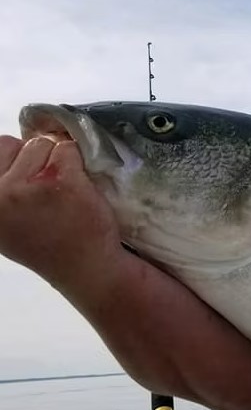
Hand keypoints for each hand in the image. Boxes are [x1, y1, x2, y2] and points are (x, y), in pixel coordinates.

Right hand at [0, 135, 121, 285]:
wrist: (83, 266)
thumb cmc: (44, 242)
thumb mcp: (3, 219)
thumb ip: (0, 188)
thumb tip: (9, 148)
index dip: (15, 160)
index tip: (28, 179)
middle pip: (14, 143)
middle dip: (32, 157)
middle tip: (46, 186)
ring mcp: (30, 188)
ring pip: (43, 144)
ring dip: (56, 160)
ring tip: (62, 190)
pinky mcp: (63, 183)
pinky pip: (68, 149)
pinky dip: (77, 162)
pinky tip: (77, 187)